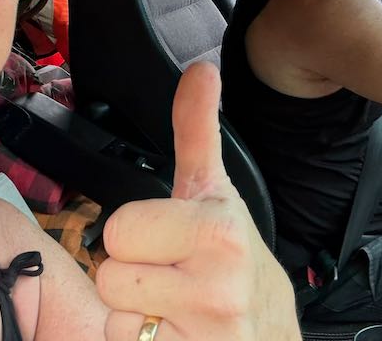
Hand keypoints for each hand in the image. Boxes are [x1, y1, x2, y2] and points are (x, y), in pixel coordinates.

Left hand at [96, 63, 298, 339]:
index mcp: (218, 231)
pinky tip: (173, 338)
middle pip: (110, 274)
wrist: (272, 338)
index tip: (170, 244)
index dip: (137, 238)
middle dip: (132, 278)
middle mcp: (217, 287)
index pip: (120, 229)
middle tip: (169, 279)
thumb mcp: (218, 195)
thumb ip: (197, 132)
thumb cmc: (236, 265)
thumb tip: (200, 69)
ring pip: (115, 319)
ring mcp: (207, 334)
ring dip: (135, 317)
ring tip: (173, 310)